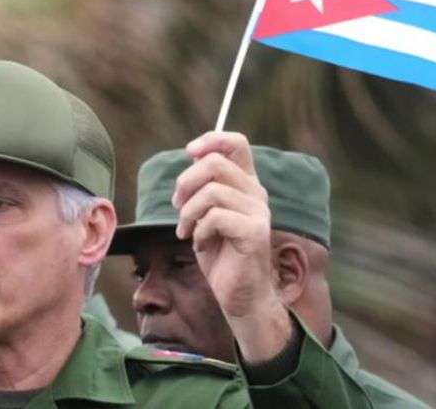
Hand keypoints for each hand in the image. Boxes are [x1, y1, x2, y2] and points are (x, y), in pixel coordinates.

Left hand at [172, 131, 291, 362]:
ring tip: (187, 231)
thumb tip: (193, 157)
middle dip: (185, 182)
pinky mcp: (254, 232)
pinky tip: (200, 245)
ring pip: (210, 192)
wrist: (239, 296)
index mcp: (246, 185)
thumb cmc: (221, 256)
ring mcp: (258, 212)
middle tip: (177, 205)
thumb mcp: (206, 215)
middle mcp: (256, 193)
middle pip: (214, 163)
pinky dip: (198, 230)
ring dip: (188, 213)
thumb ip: (204, 187)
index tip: (189, 152)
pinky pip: (215, 217)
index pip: (236, 143)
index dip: (211, 139)